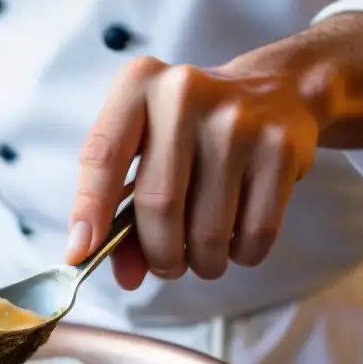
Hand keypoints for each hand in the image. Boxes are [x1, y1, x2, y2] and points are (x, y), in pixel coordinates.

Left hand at [64, 56, 321, 288]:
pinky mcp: (280, 148)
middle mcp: (185, 93)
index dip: (89, 210)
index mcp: (138, 86)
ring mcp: (238, 120)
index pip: (102, 157)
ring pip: (209, 230)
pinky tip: (237, 239)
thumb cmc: (189, 132)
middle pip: (159, 205)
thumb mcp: (146, 149)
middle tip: (166, 265)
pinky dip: (241, 254)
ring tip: (203, 253)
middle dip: (159, 254)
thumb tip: (129, 277)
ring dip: (201, 262)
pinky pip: (255, 232)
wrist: (275, 91)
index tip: (81, 253)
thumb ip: (124, 211)